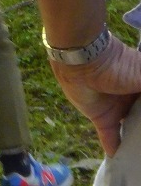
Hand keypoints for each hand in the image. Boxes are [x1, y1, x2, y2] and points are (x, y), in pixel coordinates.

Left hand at [50, 34, 140, 155]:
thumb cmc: (120, 64)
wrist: (83, 60)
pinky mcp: (101, 117)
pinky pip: (110, 135)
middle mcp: (132, 100)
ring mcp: (116, 109)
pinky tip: (119, 158)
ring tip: (140, 156)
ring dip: (134, 142)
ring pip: (129, 129)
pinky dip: (114, 146)